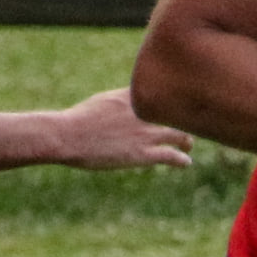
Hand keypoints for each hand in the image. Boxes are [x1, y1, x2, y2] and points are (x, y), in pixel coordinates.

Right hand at [56, 89, 193, 170]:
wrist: (68, 135)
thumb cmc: (78, 120)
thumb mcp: (102, 101)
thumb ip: (120, 102)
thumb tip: (124, 108)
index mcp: (132, 95)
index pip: (163, 94)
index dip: (172, 101)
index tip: (177, 106)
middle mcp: (144, 111)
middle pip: (177, 112)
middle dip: (184, 119)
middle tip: (187, 126)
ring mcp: (145, 132)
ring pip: (180, 134)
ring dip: (186, 141)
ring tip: (187, 145)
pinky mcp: (142, 153)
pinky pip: (171, 155)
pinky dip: (182, 160)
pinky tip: (185, 163)